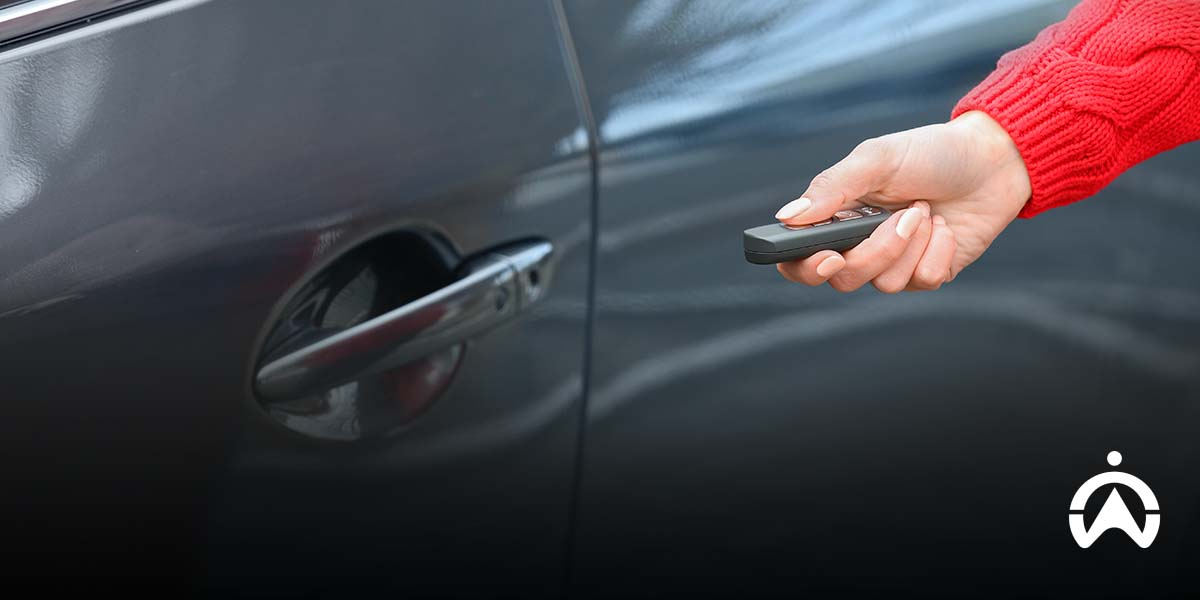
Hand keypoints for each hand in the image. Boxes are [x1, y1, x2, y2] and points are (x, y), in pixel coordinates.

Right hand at [774, 111, 1030, 291]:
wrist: (992, 159)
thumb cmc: (929, 152)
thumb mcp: (877, 159)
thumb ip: (831, 187)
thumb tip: (789, 216)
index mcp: (836, 218)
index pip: (797, 259)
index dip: (803, 268)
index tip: (828, 257)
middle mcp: (859, 245)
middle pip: (842, 279)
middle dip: (874, 252)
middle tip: (900, 217)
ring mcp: (895, 263)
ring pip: (886, 283)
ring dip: (911, 244)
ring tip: (925, 211)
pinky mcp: (929, 273)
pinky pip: (923, 281)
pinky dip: (938, 251)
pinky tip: (945, 227)